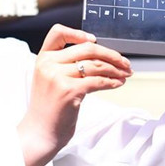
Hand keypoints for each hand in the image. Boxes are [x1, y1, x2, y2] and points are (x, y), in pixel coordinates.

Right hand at [17, 24, 131, 165]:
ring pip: (96, 65)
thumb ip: (64, 65)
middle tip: (124, 62)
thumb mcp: (49, 79)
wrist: (39, 132)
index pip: (58, 32)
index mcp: (43, 58)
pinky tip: (118, 83)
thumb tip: (98, 56)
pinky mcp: (69, 91)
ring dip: (115, 69)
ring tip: (125, 74)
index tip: (93, 40)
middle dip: (111, 54)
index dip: (78, 33)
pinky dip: (112, 81)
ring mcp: (58, 77)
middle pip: (87, 48)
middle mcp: (49, 64)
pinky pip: (98, 81)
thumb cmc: (48, 108)